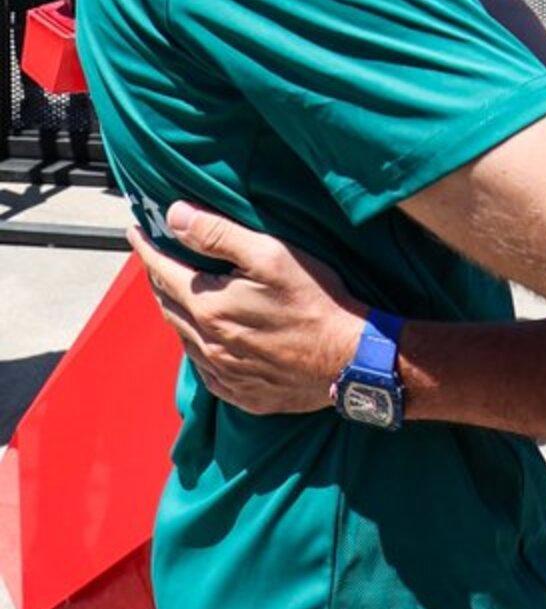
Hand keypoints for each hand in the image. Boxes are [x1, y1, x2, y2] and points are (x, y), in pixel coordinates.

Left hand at [127, 203, 366, 413]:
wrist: (348, 358)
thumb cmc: (315, 300)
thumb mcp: (270, 254)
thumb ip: (218, 234)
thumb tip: (173, 216)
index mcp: (210, 307)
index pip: (164, 272)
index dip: (147, 249)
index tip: (135, 233)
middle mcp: (208, 343)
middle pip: (167, 305)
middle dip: (157, 279)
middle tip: (155, 259)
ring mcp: (222, 372)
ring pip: (182, 337)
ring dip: (174, 311)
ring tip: (176, 293)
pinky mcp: (240, 392)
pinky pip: (202, 368)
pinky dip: (195, 345)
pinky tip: (205, 337)